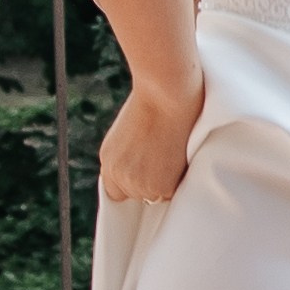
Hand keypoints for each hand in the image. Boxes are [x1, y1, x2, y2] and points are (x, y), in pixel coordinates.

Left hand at [98, 74, 204, 204]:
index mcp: (108, 158)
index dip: (134, 183)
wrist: (167, 93)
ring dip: (166, 182)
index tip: (148, 172)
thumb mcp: (131, 129)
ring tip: (174, 154)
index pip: (116, 190)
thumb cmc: (156, 99)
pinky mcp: (159, 187)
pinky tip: (181, 157)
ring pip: (156, 196)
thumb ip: (130, 152)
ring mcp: (138, 183)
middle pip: (137, 195)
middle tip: (165, 158)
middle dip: (151, 182)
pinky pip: (172, 193)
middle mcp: (118, 174)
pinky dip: (179, 181)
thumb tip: (144, 162)